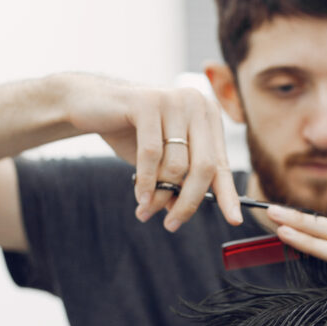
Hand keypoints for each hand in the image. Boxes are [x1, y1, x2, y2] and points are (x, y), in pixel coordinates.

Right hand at [64, 74, 242, 229]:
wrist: (91, 104)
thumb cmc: (132, 132)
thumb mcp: (162, 159)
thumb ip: (178, 180)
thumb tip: (183, 212)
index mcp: (208, 116)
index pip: (222, 164)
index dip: (228, 194)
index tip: (235, 220)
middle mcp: (197, 104)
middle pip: (204, 167)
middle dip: (189, 202)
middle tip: (172, 225)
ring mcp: (173, 100)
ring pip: (177, 164)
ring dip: (161, 195)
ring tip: (146, 210)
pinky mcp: (148, 101)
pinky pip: (152, 154)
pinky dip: (147, 181)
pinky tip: (140, 198)